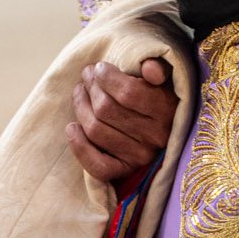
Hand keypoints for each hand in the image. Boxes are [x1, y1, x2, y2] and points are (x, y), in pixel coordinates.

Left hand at [66, 57, 176, 183]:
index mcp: (166, 109)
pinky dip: (79, 146)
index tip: (99, 67)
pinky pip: (97, 165)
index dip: (107, 77)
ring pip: (96, 131)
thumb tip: (149, 67)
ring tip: (79, 91)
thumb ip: (159, 67)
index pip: (128, 92)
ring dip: (80, 107)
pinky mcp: (126, 170)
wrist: (167, 128)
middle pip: (106, 109)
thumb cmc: (159, 95)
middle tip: (86, 76)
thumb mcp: (165, 78)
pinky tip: (71, 127)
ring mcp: (140, 156)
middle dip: (91, 88)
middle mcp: (155, 136)